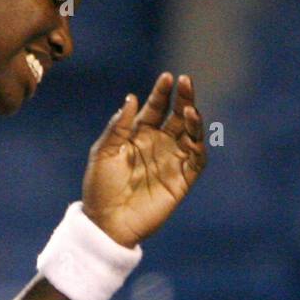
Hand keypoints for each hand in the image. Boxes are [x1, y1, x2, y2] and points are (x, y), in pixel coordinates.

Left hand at [81, 73, 206, 248]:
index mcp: (139, 135)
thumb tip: (131, 98)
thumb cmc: (100, 187)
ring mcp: (172, 161)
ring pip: (191, 134)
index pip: (156, 108)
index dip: (162, 92)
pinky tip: (194, 132)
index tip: (167, 77)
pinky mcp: (182, 180)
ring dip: (193, 119)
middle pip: (177, 116)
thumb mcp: (103, 153)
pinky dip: (199, 145)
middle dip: (184, 98)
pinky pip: (197, 159)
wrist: (106, 221)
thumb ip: (118, 127)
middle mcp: (159, 144)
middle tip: (186, 82)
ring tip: (190, 109)